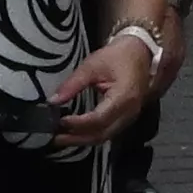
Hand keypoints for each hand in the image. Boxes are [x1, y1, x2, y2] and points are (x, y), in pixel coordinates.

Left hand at [44, 30, 162, 147]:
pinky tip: (75, 134)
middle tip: (54, 138)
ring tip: (61, 138)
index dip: (78, 123)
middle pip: (101, 134)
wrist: (140, 52)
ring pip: (104, 137)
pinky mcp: (126, 119)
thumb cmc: (117, 56)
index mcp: (124, 97)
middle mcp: (129, 112)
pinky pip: (107, 132)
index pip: (98, 119)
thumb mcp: (92, 65)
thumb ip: (73, 84)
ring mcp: (130, 118)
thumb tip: (52, 101)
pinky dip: (90, 135)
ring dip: (82, 140)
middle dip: (76, 138)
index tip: (58, 121)